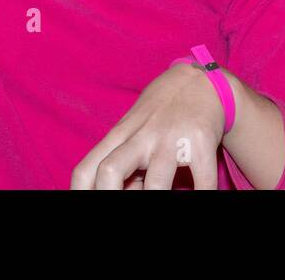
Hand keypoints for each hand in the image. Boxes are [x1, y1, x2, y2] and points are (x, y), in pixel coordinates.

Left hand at [70, 63, 224, 189]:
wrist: (201, 79)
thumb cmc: (160, 112)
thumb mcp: (135, 130)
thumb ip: (123, 164)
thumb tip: (123, 192)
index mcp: (121, 136)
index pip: (86, 171)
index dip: (81, 193)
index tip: (92, 204)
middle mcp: (143, 136)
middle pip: (109, 172)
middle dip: (109, 196)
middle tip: (123, 205)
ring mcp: (173, 139)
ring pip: (156, 184)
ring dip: (157, 198)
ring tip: (162, 197)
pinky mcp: (202, 142)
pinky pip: (203, 183)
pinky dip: (201, 195)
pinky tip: (197, 194)